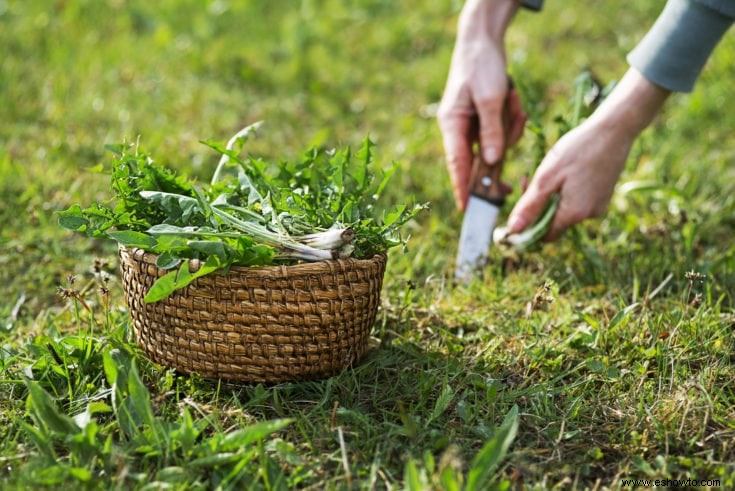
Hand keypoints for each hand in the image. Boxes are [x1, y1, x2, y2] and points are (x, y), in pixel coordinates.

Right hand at [437, 0, 525, 209]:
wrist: (483, 39)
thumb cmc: (481, 66)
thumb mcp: (491, 98)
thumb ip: (492, 131)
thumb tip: (493, 162)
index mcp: (452, 125)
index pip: (456, 164)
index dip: (462, 188)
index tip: (467, 210)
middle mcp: (460, 128)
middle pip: (480, 159)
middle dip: (498, 159)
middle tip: (510, 186)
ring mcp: (473, 124)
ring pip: (497, 144)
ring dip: (510, 126)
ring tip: (512, 98)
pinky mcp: (486, 118)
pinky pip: (504, 130)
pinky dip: (513, 117)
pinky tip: (513, 97)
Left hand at [507, 119, 633, 239]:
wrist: (614, 129)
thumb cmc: (578, 149)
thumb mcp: (546, 176)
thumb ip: (530, 206)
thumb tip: (513, 231)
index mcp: (574, 214)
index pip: (544, 235)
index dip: (529, 223)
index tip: (520, 200)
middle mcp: (589, 215)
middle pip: (554, 222)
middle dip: (538, 204)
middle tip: (528, 178)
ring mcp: (599, 205)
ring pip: (564, 210)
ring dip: (551, 195)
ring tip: (549, 170)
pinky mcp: (603, 195)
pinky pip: (577, 201)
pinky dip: (565, 190)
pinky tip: (565, 171)